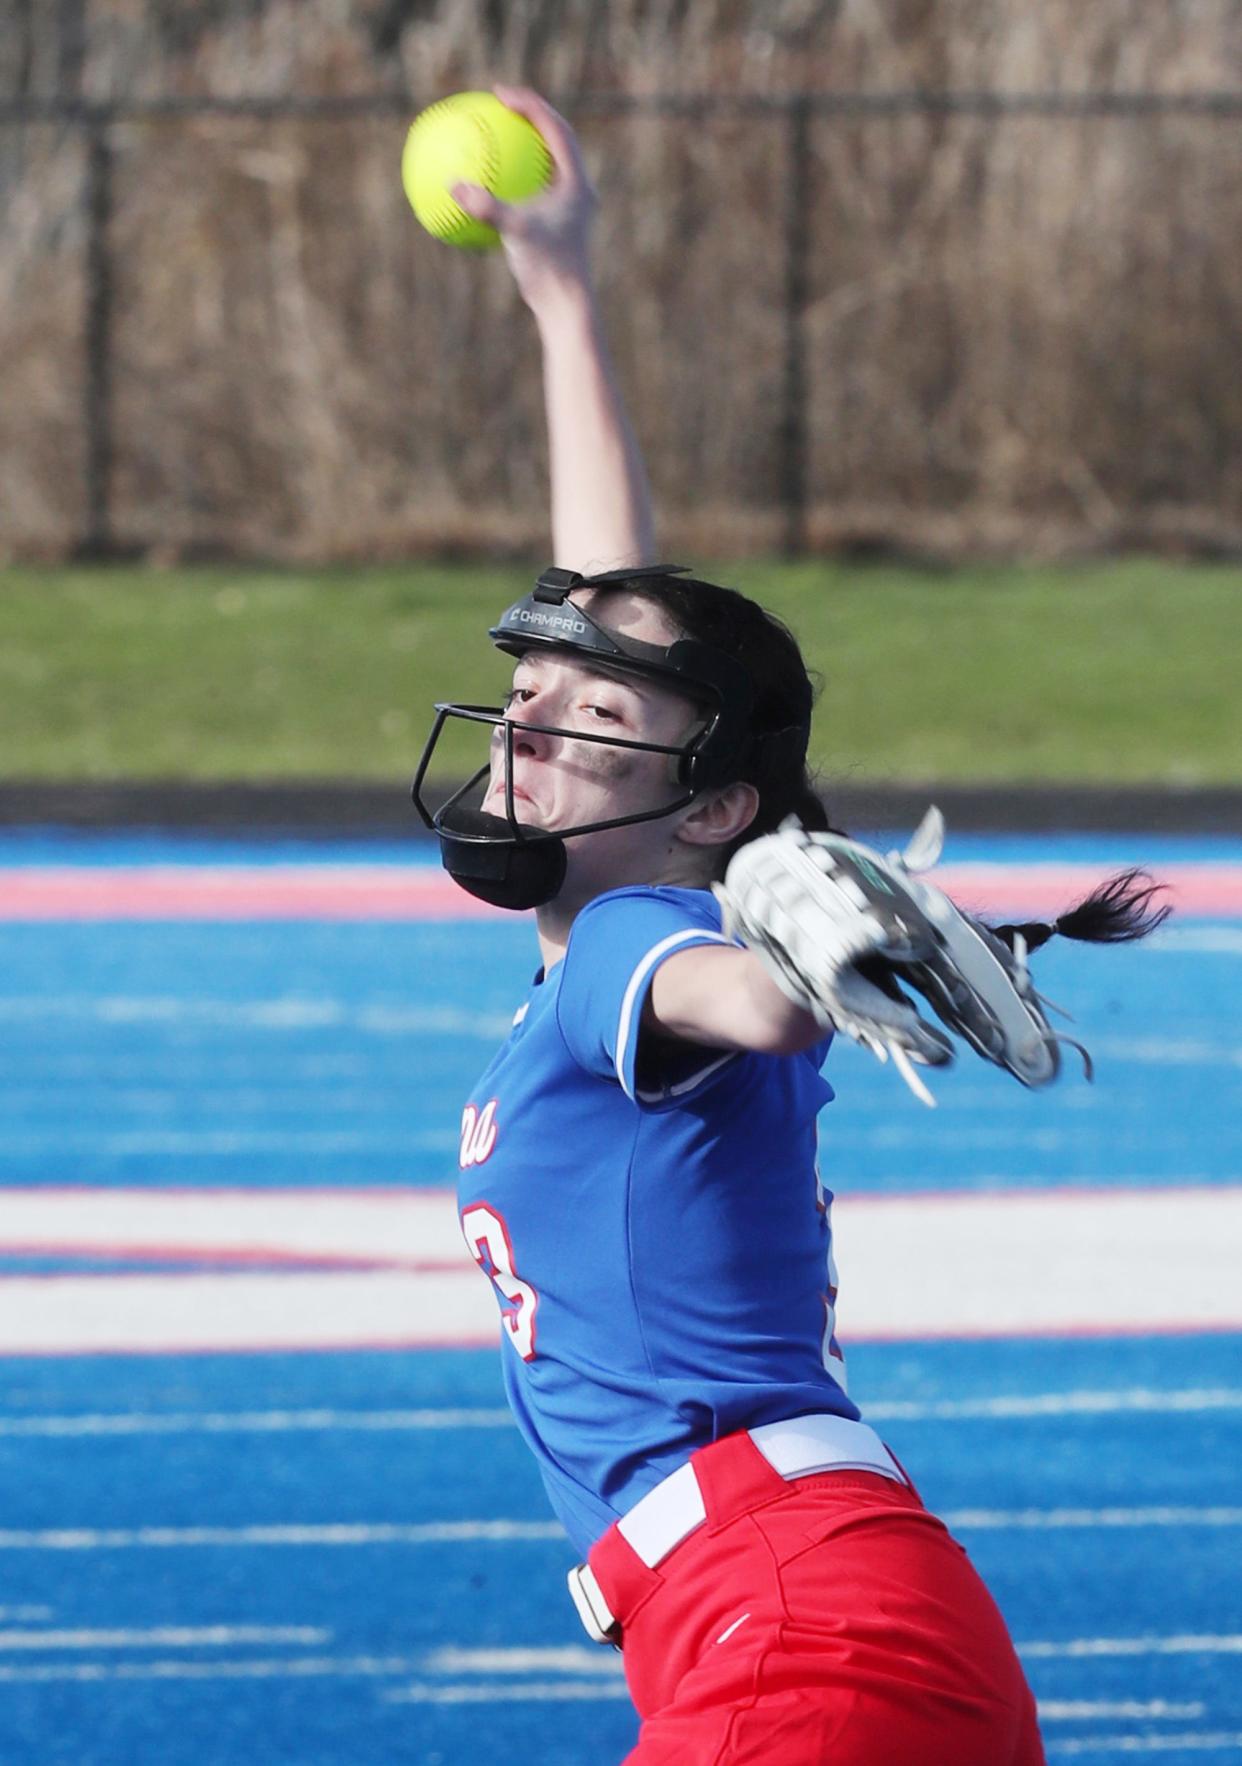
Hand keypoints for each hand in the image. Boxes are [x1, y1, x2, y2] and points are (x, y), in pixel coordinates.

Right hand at [452, 86, 597, 310]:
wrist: (567, 306)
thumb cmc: (547, 270)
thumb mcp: (515, 234)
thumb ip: (486, 207)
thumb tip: (454, 185)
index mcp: (576, 182)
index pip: (555, 128)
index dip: (529, 104)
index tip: (500, 94)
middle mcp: (578, 190)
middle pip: (556, 138)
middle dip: (530, 116)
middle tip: (502, 103)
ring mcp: (571, 208)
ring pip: (548, 165)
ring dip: (526, 146)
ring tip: (498, 133)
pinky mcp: (561, 225)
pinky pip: (536, 191)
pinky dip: (515, 181)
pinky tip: (489, 185)